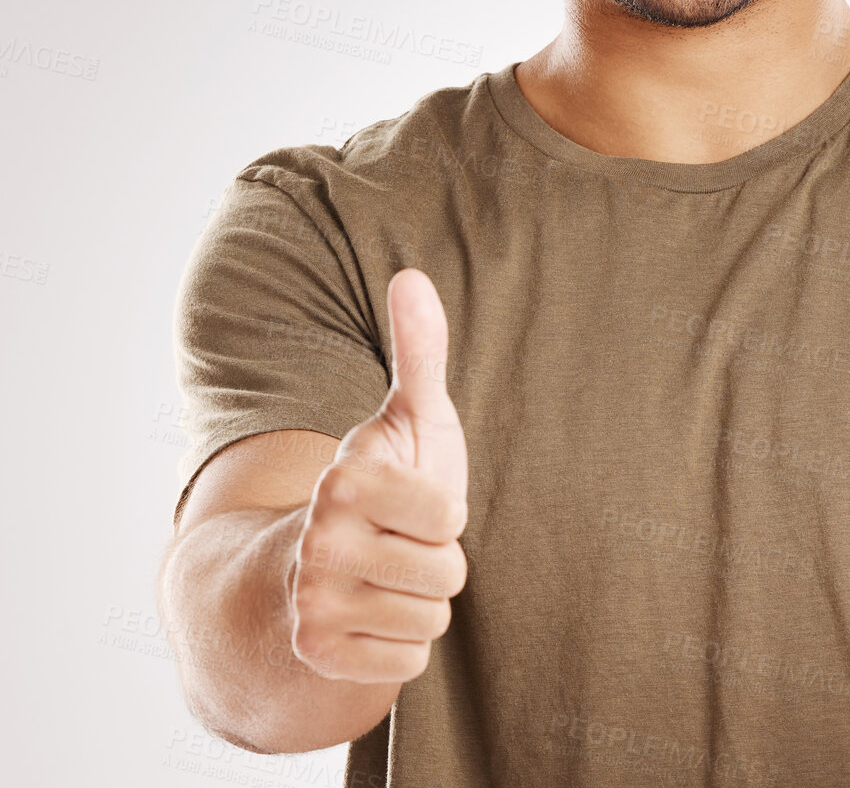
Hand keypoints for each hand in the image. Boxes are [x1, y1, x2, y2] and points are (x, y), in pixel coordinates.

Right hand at [289, 268, 469, 682]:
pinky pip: (407, 662)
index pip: (450, 520)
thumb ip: (419, 351)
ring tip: (389, 574)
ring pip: (429, 619)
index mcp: (346, 479)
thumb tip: (412, 275)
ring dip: (421, 602)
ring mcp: (311, 601)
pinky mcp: (316, 653)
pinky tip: (373, 613)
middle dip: (437, 561)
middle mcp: (318, 542)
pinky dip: (400, 643)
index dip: (444, 513)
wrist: (316, 561)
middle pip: (445, 575)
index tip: (414, 501)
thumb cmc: (387, 481)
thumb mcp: (411, 415)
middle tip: (402, 544)